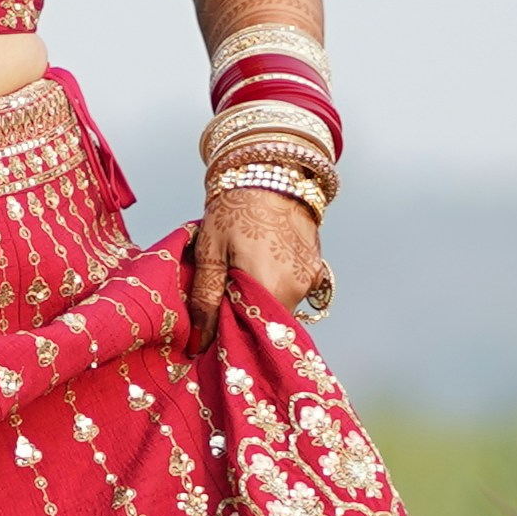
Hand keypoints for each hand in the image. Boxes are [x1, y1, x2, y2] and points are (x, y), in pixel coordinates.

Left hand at [192, 185, 324, 338]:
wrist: (270, 173)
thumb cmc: (235, 208)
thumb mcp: (210, 251)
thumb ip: (205, 298)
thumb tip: (200, 343)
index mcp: (268, 286)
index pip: (249, 334)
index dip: (229, 337)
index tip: (211, 332)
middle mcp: (296, 289)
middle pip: (267, 324)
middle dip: (244, 321)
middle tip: (221, 303)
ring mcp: (310, 280)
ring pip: (280, 309)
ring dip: (259, 304)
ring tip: (239, 279)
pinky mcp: (316, 270)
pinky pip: (293, 293)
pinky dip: (276, 290)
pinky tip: (260, 269)